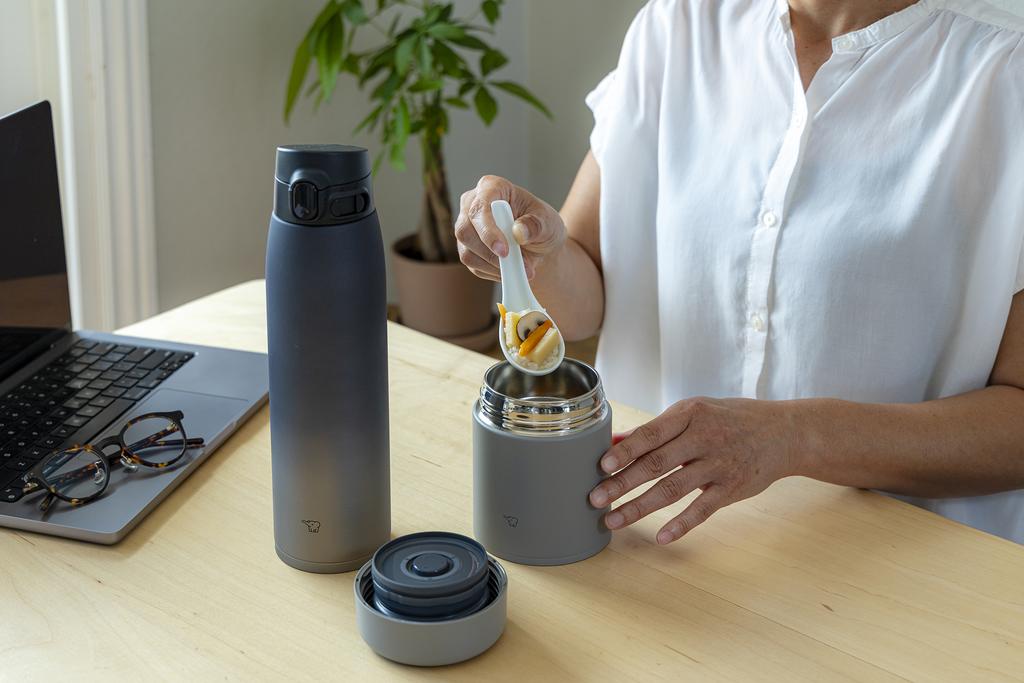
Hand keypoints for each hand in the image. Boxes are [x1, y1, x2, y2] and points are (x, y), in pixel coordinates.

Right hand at [453, 175, 565, 281]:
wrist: (539, 243)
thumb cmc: (542, 224)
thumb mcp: (548, 222)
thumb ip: (536, 225)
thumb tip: (519, 232)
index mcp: (492, 187)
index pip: (480, 207)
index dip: (488, 230)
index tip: (504, 251)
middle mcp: (472, 204)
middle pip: (465, 230)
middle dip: (491, 253)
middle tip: (519, 266)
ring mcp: (466, 226)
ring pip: (467, 251)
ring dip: (495, 266)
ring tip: (523, 268)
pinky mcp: (466, 248)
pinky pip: (473, 265)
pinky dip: (493, 272)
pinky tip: (511, 270)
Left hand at [589, 398, 803, 543]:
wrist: (783, 433)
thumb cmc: (728, 420)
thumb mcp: (693, 413)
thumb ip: (656, 429)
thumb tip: (614, 441)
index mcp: (689, 414)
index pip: (651, 434)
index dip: (625, 451)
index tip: (601, 467)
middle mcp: (703, 438)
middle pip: (656, 464)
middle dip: (622, 483)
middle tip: (595, 499)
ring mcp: (718, 465)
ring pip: (672, 489)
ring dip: (640, 507)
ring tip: (614, 520)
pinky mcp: (732, 488)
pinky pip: (702, 510)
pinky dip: (681, 525)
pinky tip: (660, 537)